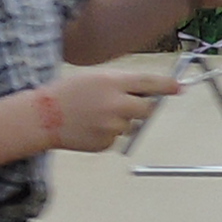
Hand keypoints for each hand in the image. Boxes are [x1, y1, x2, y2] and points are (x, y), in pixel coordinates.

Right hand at [45, 63, 175, 152]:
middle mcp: (116, 104)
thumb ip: (121, 83)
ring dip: (121, 120)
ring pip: (131, 124)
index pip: (150, 83)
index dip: (168, 86)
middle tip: (125, 104)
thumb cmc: (67, 94)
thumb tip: (147, 90)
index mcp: (113, 83)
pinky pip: (117, 137)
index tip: (178, 88)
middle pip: (147, 109)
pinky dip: (108, 133)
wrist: (43, 118)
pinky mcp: (106, 143)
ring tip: (96, 115)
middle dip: (143, 107)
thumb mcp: (94, 78)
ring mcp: (112, 126)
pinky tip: (91, 126)